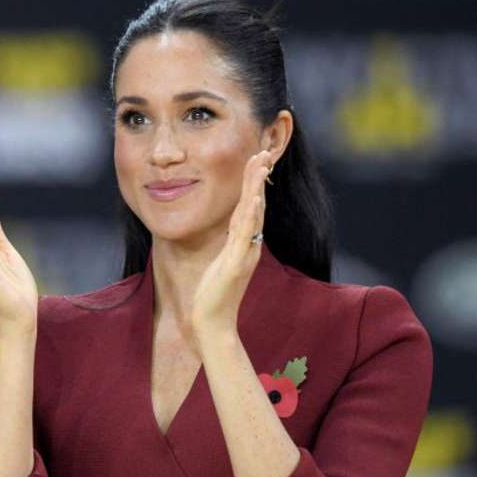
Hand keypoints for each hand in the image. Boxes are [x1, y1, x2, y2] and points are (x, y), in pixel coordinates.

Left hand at [190, 150, 272, 341]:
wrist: (213, 324)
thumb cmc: (213, 296)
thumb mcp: (220, 262)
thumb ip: (227, 245)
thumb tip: (228, 230)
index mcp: (244, 244)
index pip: (250, 207)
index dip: (254, 184)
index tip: (256, 160)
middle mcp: (249, 246)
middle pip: (256, 205)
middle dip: (259, 178)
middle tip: (263, 152)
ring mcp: (245, 254)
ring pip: (253, 214)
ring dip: (257, 188)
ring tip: (260, 164)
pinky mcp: (236, 264)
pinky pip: (245, 235)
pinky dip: (252, 215)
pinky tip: (255, 199)